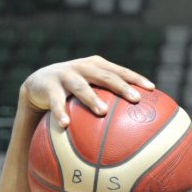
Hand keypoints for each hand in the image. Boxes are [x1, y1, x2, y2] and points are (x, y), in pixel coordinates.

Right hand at [20, 56, 154, 127]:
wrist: (39, 83)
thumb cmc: (75, 89)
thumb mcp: (93, 87)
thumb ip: (111, 98)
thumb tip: (139, 122)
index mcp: (98, 66)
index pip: (121, 72)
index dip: (136, 78)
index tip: (152, 89)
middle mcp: (84, 67)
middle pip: (106, 76)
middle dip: (122, 87)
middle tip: (135, 99)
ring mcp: (66, 75)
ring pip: (81, 87)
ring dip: (92, 98)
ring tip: (103, 112)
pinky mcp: (49, 86)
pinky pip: (56, 101)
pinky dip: (60, 112)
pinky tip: (65, 125)